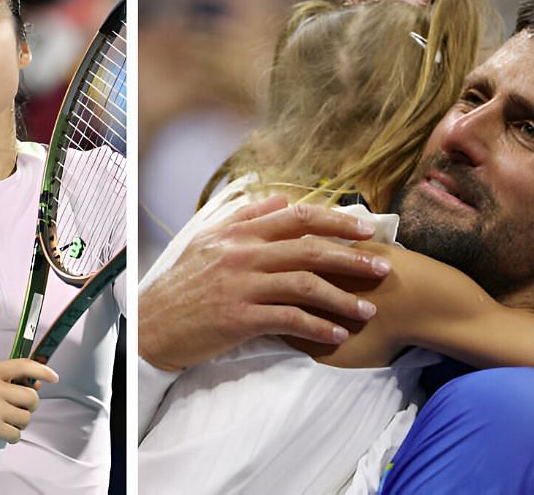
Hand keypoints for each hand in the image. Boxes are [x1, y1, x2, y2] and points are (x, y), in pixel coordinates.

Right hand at [0, 359, 59, 448]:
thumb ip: (10, 380)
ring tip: (6, 421)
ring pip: (26, 417)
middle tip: (19, 408)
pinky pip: (17, 434)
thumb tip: (37, 384)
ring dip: (20, 423)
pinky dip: (13, 436)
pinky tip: (2, 431)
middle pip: (31, 397)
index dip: (43, 371)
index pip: (24, 366)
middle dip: (30, 406)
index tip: (54, 377)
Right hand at [139, 195, 389, 370]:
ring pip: (305, 285)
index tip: (366, 229)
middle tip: (383, 267)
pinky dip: (318, 328)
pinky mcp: (240, 318)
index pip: (296, 217)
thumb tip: (281, 198)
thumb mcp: (207, 241)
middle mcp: (243, 254)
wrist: (150, 325)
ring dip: (342, 298)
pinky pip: (290, 320)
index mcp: (238, 233)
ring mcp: (242, 285)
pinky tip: (337, 335)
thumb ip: (245, 217)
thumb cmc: (182, 285)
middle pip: (309, 248)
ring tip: (368, 310)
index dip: (336, 221)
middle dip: (352, 258)